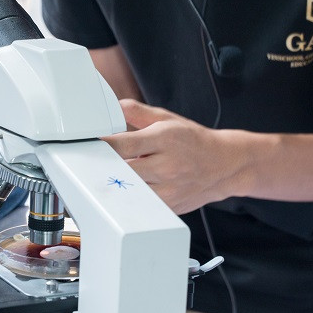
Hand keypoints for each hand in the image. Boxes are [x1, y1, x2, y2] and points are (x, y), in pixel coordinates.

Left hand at [101, 99, 249, 213]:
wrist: (225, 164)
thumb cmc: (194, 141)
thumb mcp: (168, 119)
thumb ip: (138, 113)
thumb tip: (114, 106)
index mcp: (164, 139)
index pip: (123, 145)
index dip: (101, 146)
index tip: (87, 144)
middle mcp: (167, 165)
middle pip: (123, 171)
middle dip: (104, 168)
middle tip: (89, 165)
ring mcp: (170, 189)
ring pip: (131, 193)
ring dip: (117, 186)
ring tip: (106, 180)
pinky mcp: (171, 206)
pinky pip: (143, 206)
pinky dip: (131, 200)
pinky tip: (125, 193)